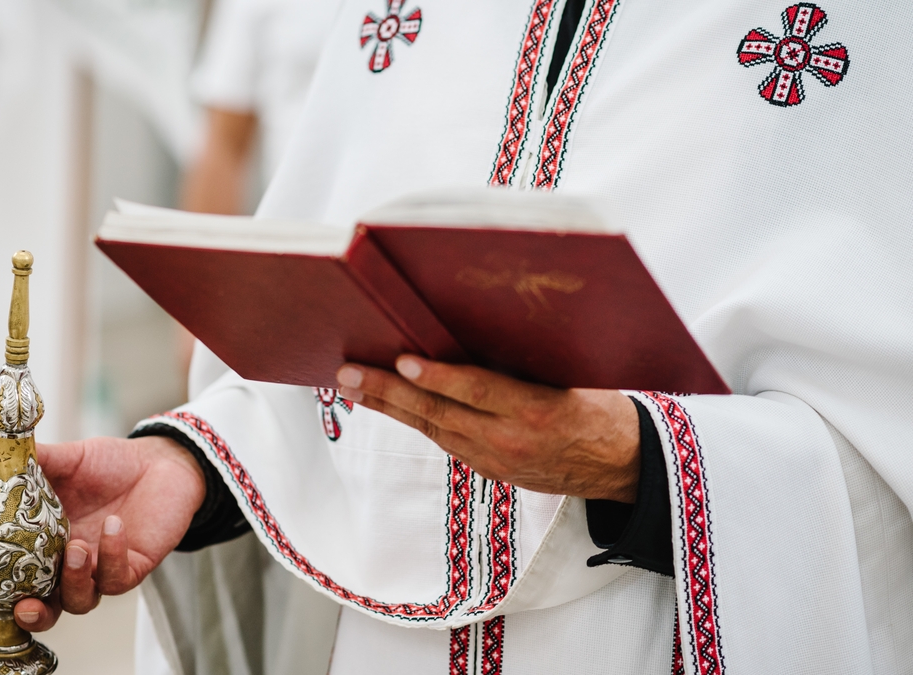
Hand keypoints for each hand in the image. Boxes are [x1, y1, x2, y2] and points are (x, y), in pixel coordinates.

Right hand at [0, 435, 204, 630]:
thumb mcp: (67, 459)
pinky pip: (116, 577)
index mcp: (41, 545)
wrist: (161, 462)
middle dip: (29, 614)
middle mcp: (66, 566)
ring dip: (72, 580)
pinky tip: (113, 526)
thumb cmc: (109, 464)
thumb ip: (34, 462)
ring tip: (74, 547)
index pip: (7, 580)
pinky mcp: (131, 569)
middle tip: (23, 604)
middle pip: (42, 607)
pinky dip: (112, 554)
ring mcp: (98, 571)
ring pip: (79, 600)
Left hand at [336, 355, 639, 502]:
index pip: (479, 391)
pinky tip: (388, 405)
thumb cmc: (598, 405)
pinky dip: (414, 421)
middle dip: (387, 393)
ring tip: (351, 387)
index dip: (438, 378)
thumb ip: (524, 362)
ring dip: (389, 408)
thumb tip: (471, 329)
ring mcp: (497, 460)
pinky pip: (445, 441)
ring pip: (433, 430)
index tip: (402, 361)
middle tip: (346, 375)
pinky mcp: (490, 470)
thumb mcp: (572, 376)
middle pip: (439, 414)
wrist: (621, 465)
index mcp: (539, 410)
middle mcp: (511, 441)